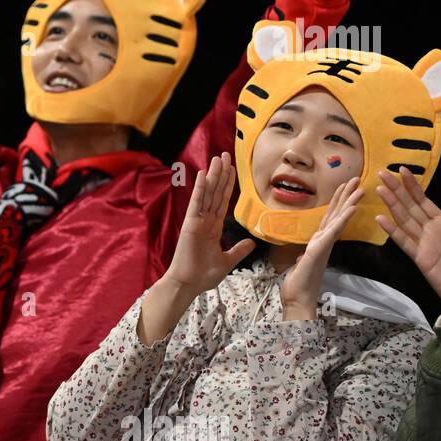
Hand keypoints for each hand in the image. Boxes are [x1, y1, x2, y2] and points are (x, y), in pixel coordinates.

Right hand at [164, 152, 256, 298]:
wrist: (188, 284)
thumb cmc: (203, 275)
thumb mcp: (227, 261)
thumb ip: (238, 250)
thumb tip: (252, 242)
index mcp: (212, 228)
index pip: (222, 201)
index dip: (227, 185)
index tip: (232, 170)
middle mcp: (204, 221)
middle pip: (215, 192)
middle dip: (221, 174)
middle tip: (225, 156)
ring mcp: (197, 221)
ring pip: (207, 193)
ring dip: (213, 176)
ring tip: (218, 159)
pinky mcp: (190, 224)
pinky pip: (196, 203)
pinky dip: (200, 188)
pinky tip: (203, 174)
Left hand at [280, 178, 363, 319]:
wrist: (297, 300)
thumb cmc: (298, 285)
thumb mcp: (299, 266)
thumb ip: (304, 258)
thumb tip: (304, 257)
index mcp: (319, 243)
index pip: (330, 218)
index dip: (337, 202)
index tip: (345, 187)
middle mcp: (324, 242)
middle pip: (337, 214)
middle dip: (346, 195)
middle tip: (357, 179)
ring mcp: (323, 245)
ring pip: (338, 219)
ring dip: (348, 202)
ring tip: (359, 187)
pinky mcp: (320, 250)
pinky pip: (333, 231)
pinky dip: (342, 218)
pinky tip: (351, 207)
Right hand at [375, 167, 440, 325]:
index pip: (425, 201)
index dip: (413, 186)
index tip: (403, 171)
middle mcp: (431, 231)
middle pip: (410, 206)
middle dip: (397, 190)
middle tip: (383, 174)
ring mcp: (423, 243)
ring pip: (404, 219)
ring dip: (391, 204)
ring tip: (380, 190)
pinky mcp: (419, 257)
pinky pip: (404, 241)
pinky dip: (392, 230)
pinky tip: (381, 219)